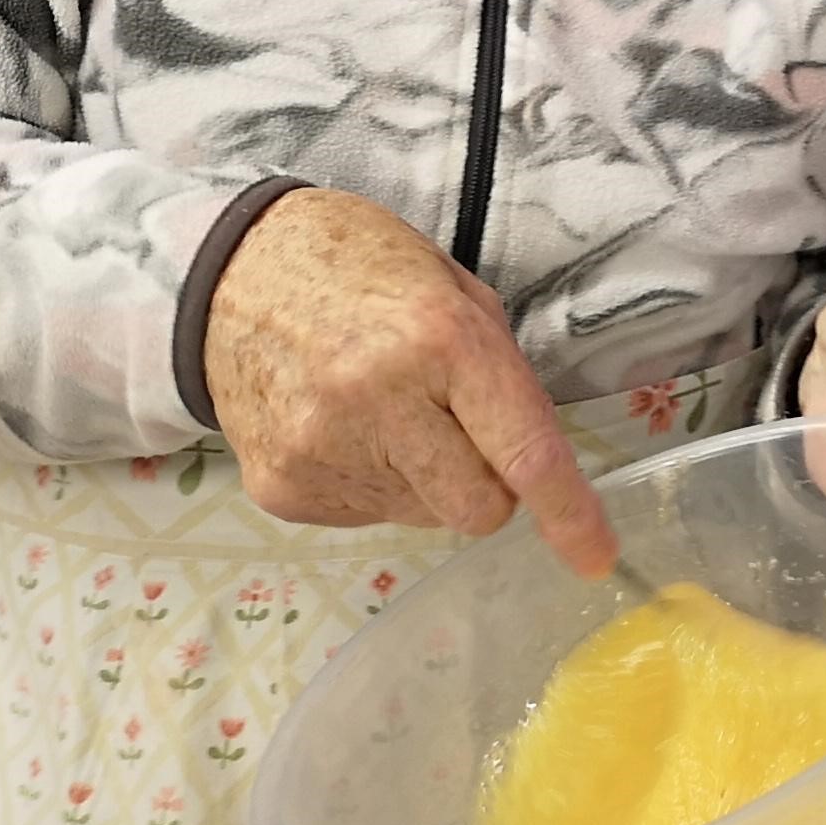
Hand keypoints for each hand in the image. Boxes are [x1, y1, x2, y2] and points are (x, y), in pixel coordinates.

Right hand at [202, 187, 616, 576]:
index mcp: (439, 340)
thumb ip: (500, 373)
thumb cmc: (360, 268)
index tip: (595, 556)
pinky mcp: (282, 491)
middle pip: (476, 509)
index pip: (521, 452)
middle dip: (490, 485)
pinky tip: (344, 427)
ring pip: (423, 514)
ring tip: (384, 409)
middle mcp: (378, 403)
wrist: (230, 273)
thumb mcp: (452, 289)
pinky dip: (373, 481)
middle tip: (463, 431)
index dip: (568, 511)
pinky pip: (367, 514)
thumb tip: (534, 462)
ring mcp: (322, 454)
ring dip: (426, 477)